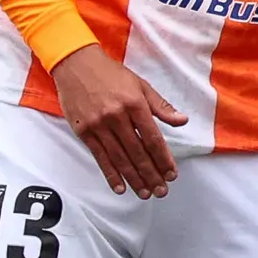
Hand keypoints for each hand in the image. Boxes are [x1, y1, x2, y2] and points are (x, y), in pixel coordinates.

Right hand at [49, 43, 184, 198]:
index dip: (163, 159)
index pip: (153, 139)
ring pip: (120, 158)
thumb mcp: (140, 85)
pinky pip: (100, 157)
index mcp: (134, 104)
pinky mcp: (84, 131)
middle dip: (151, 174)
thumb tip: (182, 120)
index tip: (171, 174)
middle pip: (138, 153)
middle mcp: (117, 116)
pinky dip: (111, 174)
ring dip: (134, 179)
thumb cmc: (109, 74)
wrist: (75, 64)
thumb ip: (161, 106)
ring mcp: (99, 125)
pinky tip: (120, 187)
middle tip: (161, 190)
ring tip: (145, 193)